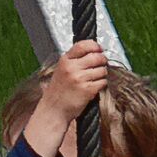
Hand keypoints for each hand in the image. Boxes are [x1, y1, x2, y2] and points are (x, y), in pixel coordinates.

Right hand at [28, 39, 109, 156]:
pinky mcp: (87, 90)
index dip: (95, 46)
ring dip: (102, 75)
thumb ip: (75, 60)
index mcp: (65, 61)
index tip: (99, 50)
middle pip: (97, 57)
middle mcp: (71, 68)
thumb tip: (96, 51)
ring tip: (93, 80)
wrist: (53, 111)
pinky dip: (101, 85)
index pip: (84, 45)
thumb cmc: (58, 92)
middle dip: (102, 61)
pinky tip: (92, 88)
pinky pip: (103, 82)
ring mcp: (79, 79)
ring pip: (103, 70)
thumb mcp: (61, 71)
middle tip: (99, 66)